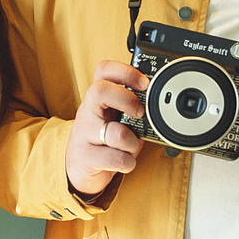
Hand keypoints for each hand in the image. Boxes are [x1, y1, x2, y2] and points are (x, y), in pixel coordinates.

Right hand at [67, 61, 148, 195]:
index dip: (126, 71)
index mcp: (97, 98)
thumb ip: (133, 108)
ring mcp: (84, 134)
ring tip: (131, 146)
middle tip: (140, 112)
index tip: (144, 83)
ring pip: (117, 133)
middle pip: (99, 90)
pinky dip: (128, 162)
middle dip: (127, 100)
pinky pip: (117, 159)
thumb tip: (159, 102)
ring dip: (133, 143)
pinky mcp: (86, 157)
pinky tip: (126, 161)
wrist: (78, 168)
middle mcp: (88, 111)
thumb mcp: (116, 118)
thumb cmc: (105, 140)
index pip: (104, 70)